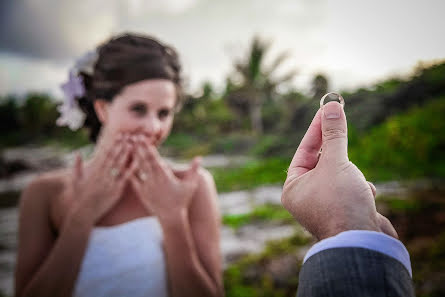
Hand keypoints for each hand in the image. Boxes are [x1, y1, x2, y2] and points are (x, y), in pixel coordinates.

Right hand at [65, 133, 136, 223]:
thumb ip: (77, 166)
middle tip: (130, 135)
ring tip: (134, 144)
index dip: (114, 144)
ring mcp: (110, 182)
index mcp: (94, 171)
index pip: (106, 154)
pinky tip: (138, 163)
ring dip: (127, 154)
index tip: (120, 135)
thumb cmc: (79, 196)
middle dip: (122, 145)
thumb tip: (78, 153)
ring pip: (120, 165)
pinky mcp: (116, 190)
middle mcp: (102, 175)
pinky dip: (132, 170)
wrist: (83, 211)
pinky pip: (125, 178)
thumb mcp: (75, 180)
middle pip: (114, 157)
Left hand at [129, 135, 200, 220]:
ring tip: (127, 147)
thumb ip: (194, 170)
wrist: (171, 217)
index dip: (148, 148)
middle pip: (144, 161)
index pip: (155, 159)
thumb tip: (199, 158)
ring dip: (133, 157)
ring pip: (137, 169)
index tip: (143, 138)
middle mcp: (154, 180)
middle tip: (132, 137)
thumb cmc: (182, 200)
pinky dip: (128, 172)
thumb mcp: (190, 185)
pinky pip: (133, 180)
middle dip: (138, 148)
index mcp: (165, 176)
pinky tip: (123, 164)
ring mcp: (146, 187)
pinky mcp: (141, 193)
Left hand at [281, 101, 397, 239]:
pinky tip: (366, 195)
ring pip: (339, 176)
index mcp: (293, 188)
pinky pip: (351, 191)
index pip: (304, 150)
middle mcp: (305, 198)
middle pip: (322, 163)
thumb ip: (334, 135)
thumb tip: (331, 107)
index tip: (328, 109)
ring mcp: (325, 207)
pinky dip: (359, 188)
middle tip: (342, 124)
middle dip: (337, 152)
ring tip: (355, 180)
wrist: (362, 243)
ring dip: (351, 174)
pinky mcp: (344, 213)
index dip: (317, 128)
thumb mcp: (336, 163)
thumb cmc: (341, 203)